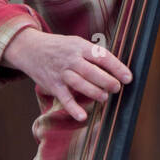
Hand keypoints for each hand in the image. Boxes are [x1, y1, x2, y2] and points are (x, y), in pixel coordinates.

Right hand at [3, 27, 131, 122]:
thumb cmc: (61, 48)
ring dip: (93, 92)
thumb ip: (94, 55)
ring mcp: (61, 73)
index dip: (116, 67)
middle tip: (117, 88)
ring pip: (78, 83)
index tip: (128, 77)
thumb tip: (118, 68)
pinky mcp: (53, 86)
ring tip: (104, 97)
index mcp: (80, 47)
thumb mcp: (77, 44)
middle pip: (90, 71)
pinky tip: (82, 116)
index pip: (101, 56)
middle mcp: (71, 59)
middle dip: (106, 80)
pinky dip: (73, 108)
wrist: (30, 49)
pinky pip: (64, 98)